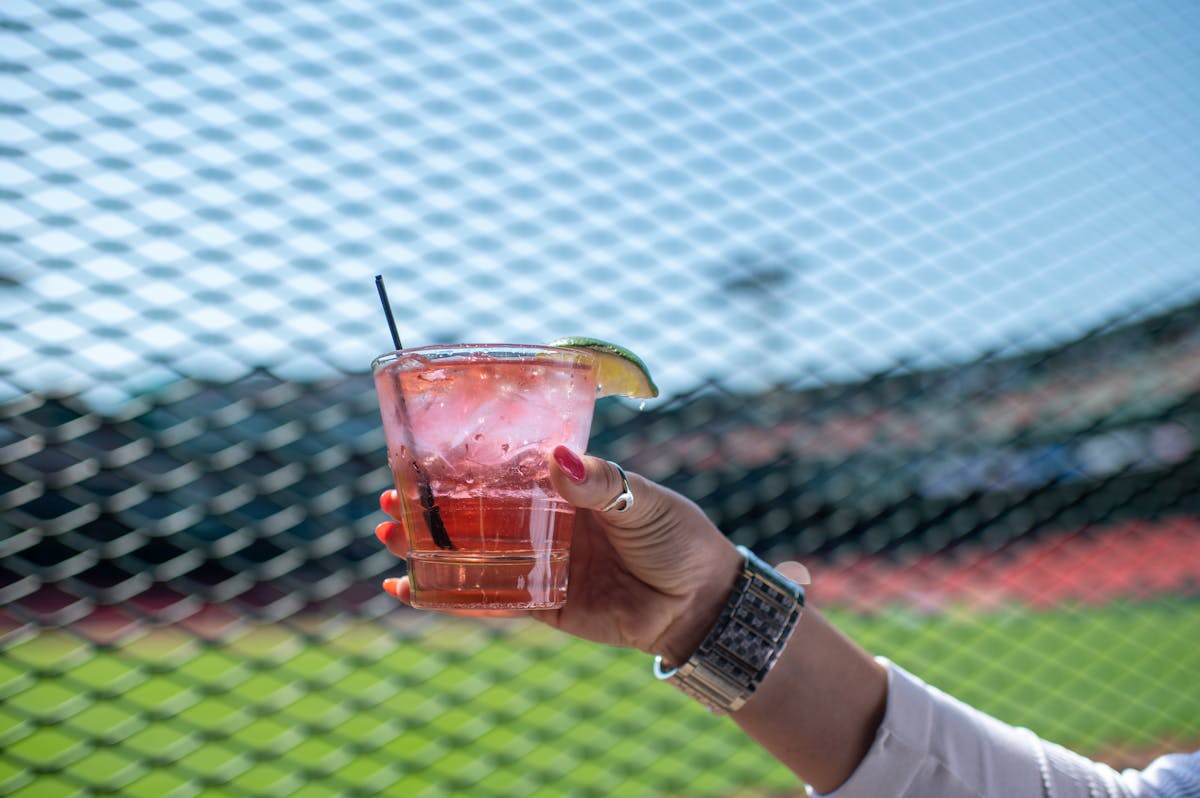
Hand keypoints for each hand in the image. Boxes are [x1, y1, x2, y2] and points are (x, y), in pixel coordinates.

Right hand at [375, 446, 742, 663]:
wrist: (702, 602)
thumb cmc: (677, 537)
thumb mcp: (642, 500)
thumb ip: (599, 482)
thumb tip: (556, 456)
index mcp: (565, 488)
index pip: (502, 471)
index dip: (458, 466)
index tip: (416, 457)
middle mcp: (545, 523)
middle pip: (474, 513)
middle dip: (428, 508)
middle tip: (385, 501)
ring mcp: (540, 564)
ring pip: (473, 554)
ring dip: (429, 548)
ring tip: (386, 538)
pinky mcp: (543, 605)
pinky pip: (491, 601)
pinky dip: (451, 597)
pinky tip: (410, 591)